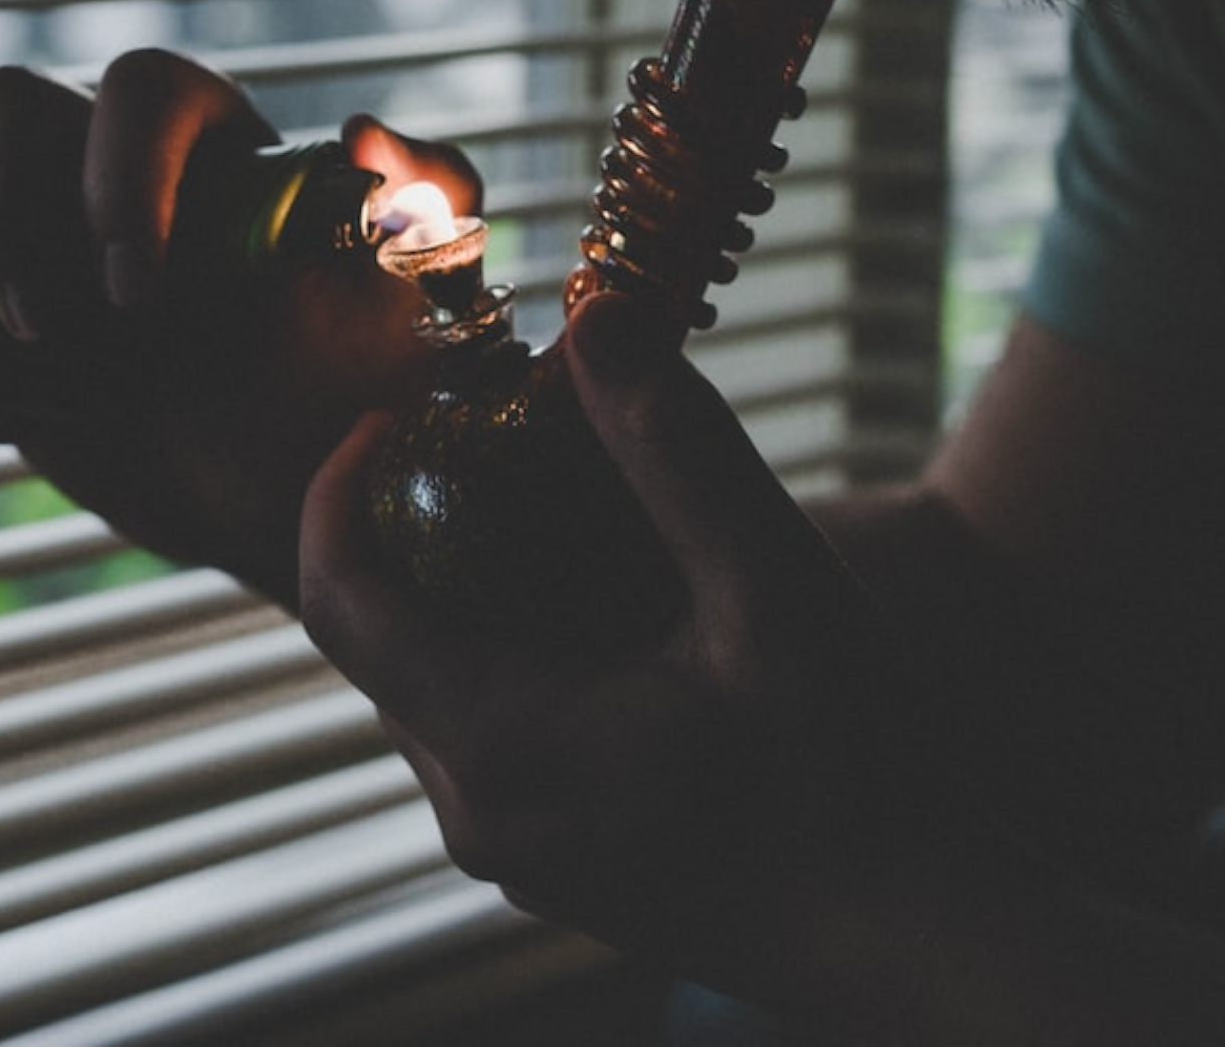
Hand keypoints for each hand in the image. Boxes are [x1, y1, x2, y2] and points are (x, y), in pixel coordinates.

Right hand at [0, 48, 479, 605]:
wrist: (299, 491)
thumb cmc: (365, 384)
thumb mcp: (426, 291)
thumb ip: (427, 195)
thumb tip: (359, 132)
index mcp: (212, 145)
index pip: (141, 87)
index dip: (122, 170)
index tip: (144, 292)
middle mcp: (105, 174)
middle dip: (4, 224)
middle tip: (62, 334)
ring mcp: (31, 252)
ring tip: (77, 402)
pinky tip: (45, 423)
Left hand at [299, 291, 993, 1009]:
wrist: (929, 946)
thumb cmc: (862, 773)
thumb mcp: (774, 589)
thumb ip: (676, 452)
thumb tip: (593, 324)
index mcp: (501, 746)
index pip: (340, 602)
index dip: (340, 493)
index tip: (393, 415)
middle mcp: (483, 812)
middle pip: (384, 640)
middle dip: (416, 528)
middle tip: (495, 445)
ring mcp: (520, 851)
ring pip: (436, 689)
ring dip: (466, 591)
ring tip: (554, 514)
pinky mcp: (563, 865)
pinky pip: (487, 737)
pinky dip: (509, 651)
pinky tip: (605, 611)